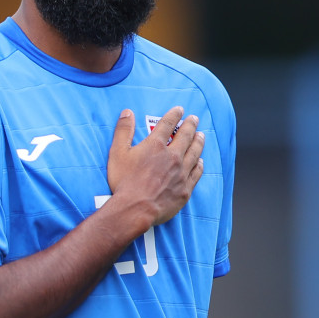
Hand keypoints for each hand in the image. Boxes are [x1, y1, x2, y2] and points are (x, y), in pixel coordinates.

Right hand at [104, 106, 203, 227]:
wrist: (135, 208)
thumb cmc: (124, 181)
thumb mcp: (117, 153)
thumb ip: (123, 131)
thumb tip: (128, 113)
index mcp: (155, 146)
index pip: (167, 125)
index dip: (174, 115)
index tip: (179, 109)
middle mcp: (172, 156)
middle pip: (185, 136)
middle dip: (190, 125)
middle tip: (194, 119)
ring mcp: (181, 172)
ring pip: (195, 153)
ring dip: (199, 142)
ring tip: (201, 135)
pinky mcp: (185, 188)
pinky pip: (196, 173)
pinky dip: (200, 165)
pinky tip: (201, 161)